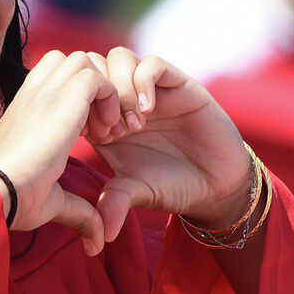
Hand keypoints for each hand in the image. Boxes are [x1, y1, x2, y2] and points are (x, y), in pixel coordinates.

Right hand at [0, 49, 121, 253]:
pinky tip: (106, 133)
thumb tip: (96, 241)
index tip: (93, 137)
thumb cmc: (13, 202)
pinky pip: (98, 77)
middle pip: (72, 60)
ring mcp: (45, 93)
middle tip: (105, 130)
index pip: (57, 77)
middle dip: (97, 88)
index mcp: (26, 110)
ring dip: (106, 91)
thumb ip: (79, 212)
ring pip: (86, 61)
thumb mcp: (51, 203)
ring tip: (108, 130)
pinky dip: (110, 98)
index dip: (82, 99)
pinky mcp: (61, 100)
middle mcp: (34, 95)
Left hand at [89, 47, 252, 243]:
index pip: (78, 91)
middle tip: (110, 131)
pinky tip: (149, 112)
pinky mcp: (177, 84)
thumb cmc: (173, 187)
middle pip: (93, 67)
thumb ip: (114, 202)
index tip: (90, 137)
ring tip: (132, 125)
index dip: (77, 107)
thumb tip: (99, 234)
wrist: (216, 185)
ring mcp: (150, 89)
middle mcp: (124, 99)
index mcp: (105, 120)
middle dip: (97, 95)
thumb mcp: (136, 193)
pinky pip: (151, 64)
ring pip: (119, 58)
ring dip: (119, 89)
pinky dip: (143, 83)